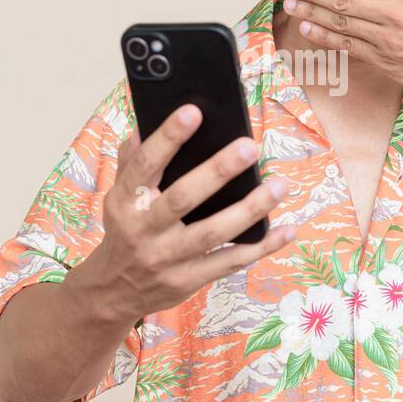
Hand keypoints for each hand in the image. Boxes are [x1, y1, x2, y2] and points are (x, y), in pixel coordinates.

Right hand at [87, 103, 296, 321]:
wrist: (115, 289)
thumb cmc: (126, 229)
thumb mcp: (118, 194)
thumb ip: (132, 160)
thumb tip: (145, 123)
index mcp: (126, 200)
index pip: (145, 164)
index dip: (167, 138)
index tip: (193, 111)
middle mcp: (144, 229)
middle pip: (183, 198)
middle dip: (218, 171)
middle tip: (249, 147)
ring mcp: (167, 258)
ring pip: (213, 233)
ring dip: (250, 209)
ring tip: (279, 186)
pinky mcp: (188, 280)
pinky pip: (230, 262)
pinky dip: (261, 247)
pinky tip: (287, 230)